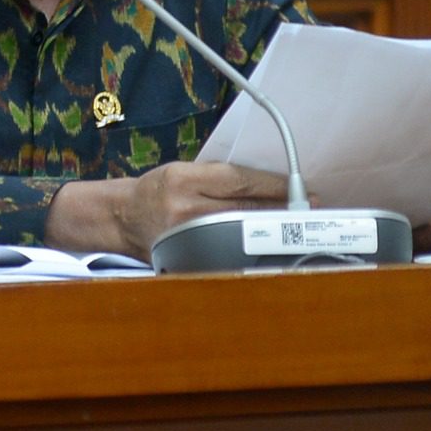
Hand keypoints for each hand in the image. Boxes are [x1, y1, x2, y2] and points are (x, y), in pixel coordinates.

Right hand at [49, 161, 289, 257]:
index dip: (273, 185)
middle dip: (281, 210)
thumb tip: (270, 187)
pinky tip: (268, 250)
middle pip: (245, 209)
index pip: (238, 181)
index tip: (299, 186)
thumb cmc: (156, 189)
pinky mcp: (185, 259)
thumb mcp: (184, 170)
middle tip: (308, 209)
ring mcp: (185, 238)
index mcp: (183, 179)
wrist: (122, 218)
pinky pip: (225, 255)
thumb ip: (220, 178)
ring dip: (271, 233)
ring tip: (295, 229)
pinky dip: (250, 252)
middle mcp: (184, 209)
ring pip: (240, 235)